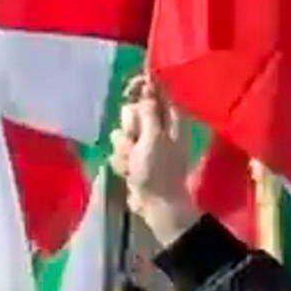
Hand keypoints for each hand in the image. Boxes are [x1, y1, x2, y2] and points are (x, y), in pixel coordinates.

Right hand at [110, 73, 198, 246]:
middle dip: (129, 126)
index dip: (140, 86)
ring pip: (121, 132)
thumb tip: (147, 84)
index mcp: (171, 118)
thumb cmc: (158, 170)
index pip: (155, 89)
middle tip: (136, 141)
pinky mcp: (134, 157)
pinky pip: (118, 150)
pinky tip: (130, 173)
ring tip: (134, 164)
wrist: (157, 205)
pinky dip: (123, 162)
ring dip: (124, 149)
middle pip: (132, 110)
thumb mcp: (154, 137)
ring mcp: (145, 143)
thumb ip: (149, 110)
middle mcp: (158, 127)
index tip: (128, 89)